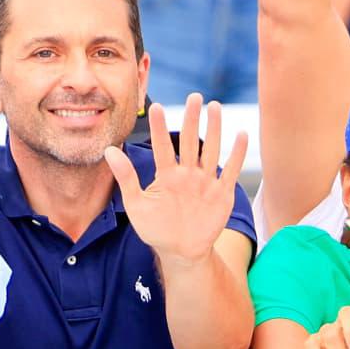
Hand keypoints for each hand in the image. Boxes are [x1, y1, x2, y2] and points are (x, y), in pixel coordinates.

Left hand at [110, 94, 242, 265]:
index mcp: (166, 176)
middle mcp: (187, 175)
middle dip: (192, 119)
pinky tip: (241, 135)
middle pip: (190, 142)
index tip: (155, 107)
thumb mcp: (136, 205)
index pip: (162, 147)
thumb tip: (108, 151)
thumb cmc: (156, 229)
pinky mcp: (221, 193)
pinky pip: (231, 171)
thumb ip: (126, 177)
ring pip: (211, 151)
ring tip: (215, 107)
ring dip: (215, 129)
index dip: (158, 128)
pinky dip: (237, 154)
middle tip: (194, 96)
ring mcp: (205, 183)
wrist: (181, 252)